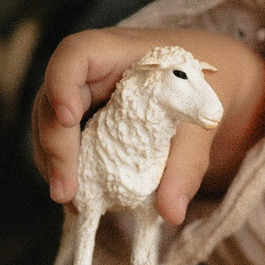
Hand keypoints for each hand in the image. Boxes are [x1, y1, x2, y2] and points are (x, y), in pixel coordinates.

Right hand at [32, 26, 264, 224]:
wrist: (214, 82)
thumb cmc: (207, 84)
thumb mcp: (205, 115)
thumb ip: (188, 161)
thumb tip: (172, 212)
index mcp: (118, 51)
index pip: (76, 54)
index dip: (62, 83)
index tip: (67, 119)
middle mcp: (91, 73)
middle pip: (51, 100)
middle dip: (54, 147)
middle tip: (66, 191)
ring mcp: (84, 99)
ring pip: (50, 127)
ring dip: (55, 165)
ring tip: (74, 202)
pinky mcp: (87, 124)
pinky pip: (68, 147)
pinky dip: (71, 172)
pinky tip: (83, 200)